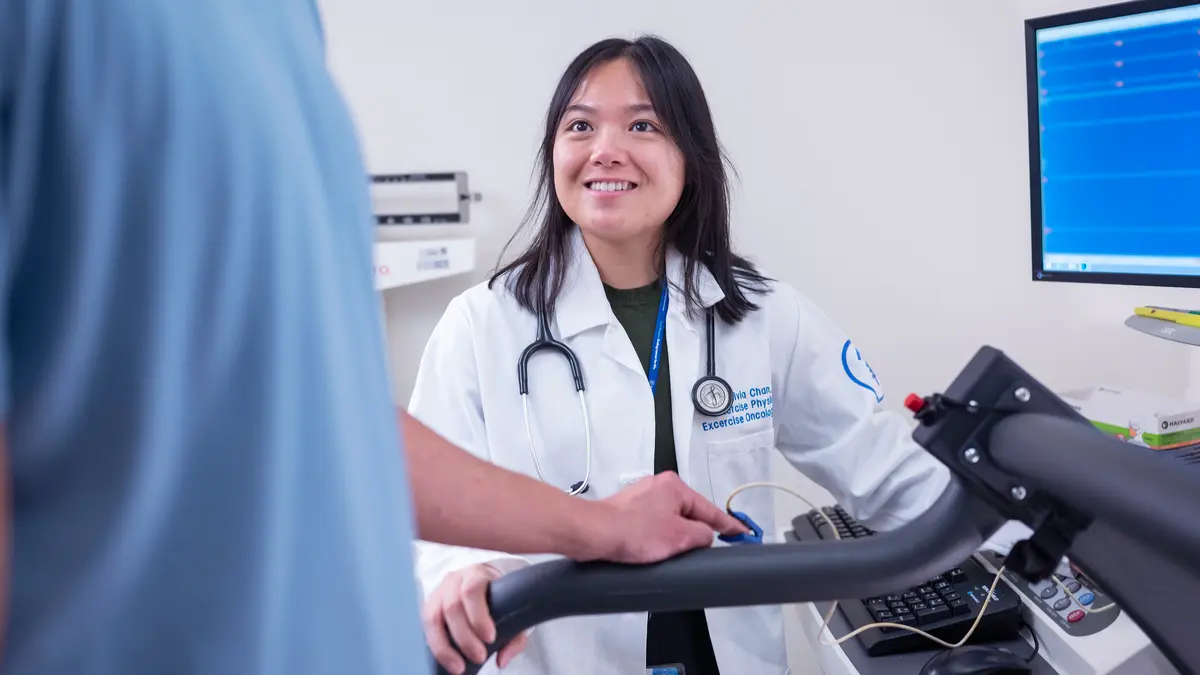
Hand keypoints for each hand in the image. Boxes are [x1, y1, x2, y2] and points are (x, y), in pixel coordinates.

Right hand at [422, 562, 528, 673]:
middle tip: (479, 656)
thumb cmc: (499, 598)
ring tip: (459, 667)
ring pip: (433, 618)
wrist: (484, 584)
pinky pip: (425, 626)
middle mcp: (454, 580)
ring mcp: (438, 592)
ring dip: (444, 647)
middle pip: (452, 606)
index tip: (490, 638)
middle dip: (465, 637)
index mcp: (476, 574)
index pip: (472, 590)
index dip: (478, 616)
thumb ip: (515, 636)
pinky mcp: (429, 606)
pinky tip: (447, 660)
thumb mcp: (514, 612)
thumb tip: (502, 660)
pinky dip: (435, 646)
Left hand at [589, 471, 748, 563]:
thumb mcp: (680, 537)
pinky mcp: (629, 510)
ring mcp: (642, 497)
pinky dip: (659, 536)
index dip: (729, 525)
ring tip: (672, 554)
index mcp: (675, 486)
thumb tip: (705, 536)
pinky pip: (654, 523)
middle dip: (696, 533)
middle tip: (703, 552)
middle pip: (690, 513)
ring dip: (675, 536)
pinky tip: (656, 550)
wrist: (594, 533)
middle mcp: (659, 486)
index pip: (710, 509)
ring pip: (671, 519)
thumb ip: (702, 535)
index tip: (743, 533)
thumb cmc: (634, 532)